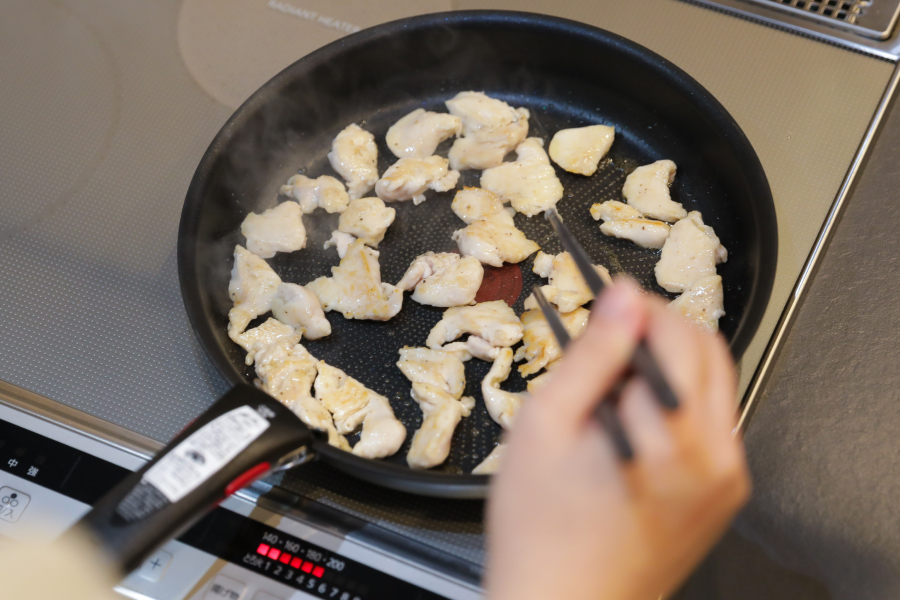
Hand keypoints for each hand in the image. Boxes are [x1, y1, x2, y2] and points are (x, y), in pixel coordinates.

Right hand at [485, 278, 749, 599]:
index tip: (604, 308)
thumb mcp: (547, 424)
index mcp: (681, 441)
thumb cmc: (542, 530)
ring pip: (710, 385)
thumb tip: (623, 296)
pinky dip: (671, 407)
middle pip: (708, 353)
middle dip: (656, 335)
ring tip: (608, 398)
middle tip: (602, 350)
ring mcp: (726, 482)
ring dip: (664, 370)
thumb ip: (592, 354)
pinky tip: (628, 428)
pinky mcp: (720, 496)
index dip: (638, 309)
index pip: (682, 334)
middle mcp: (720, 461)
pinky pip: (707, 424)